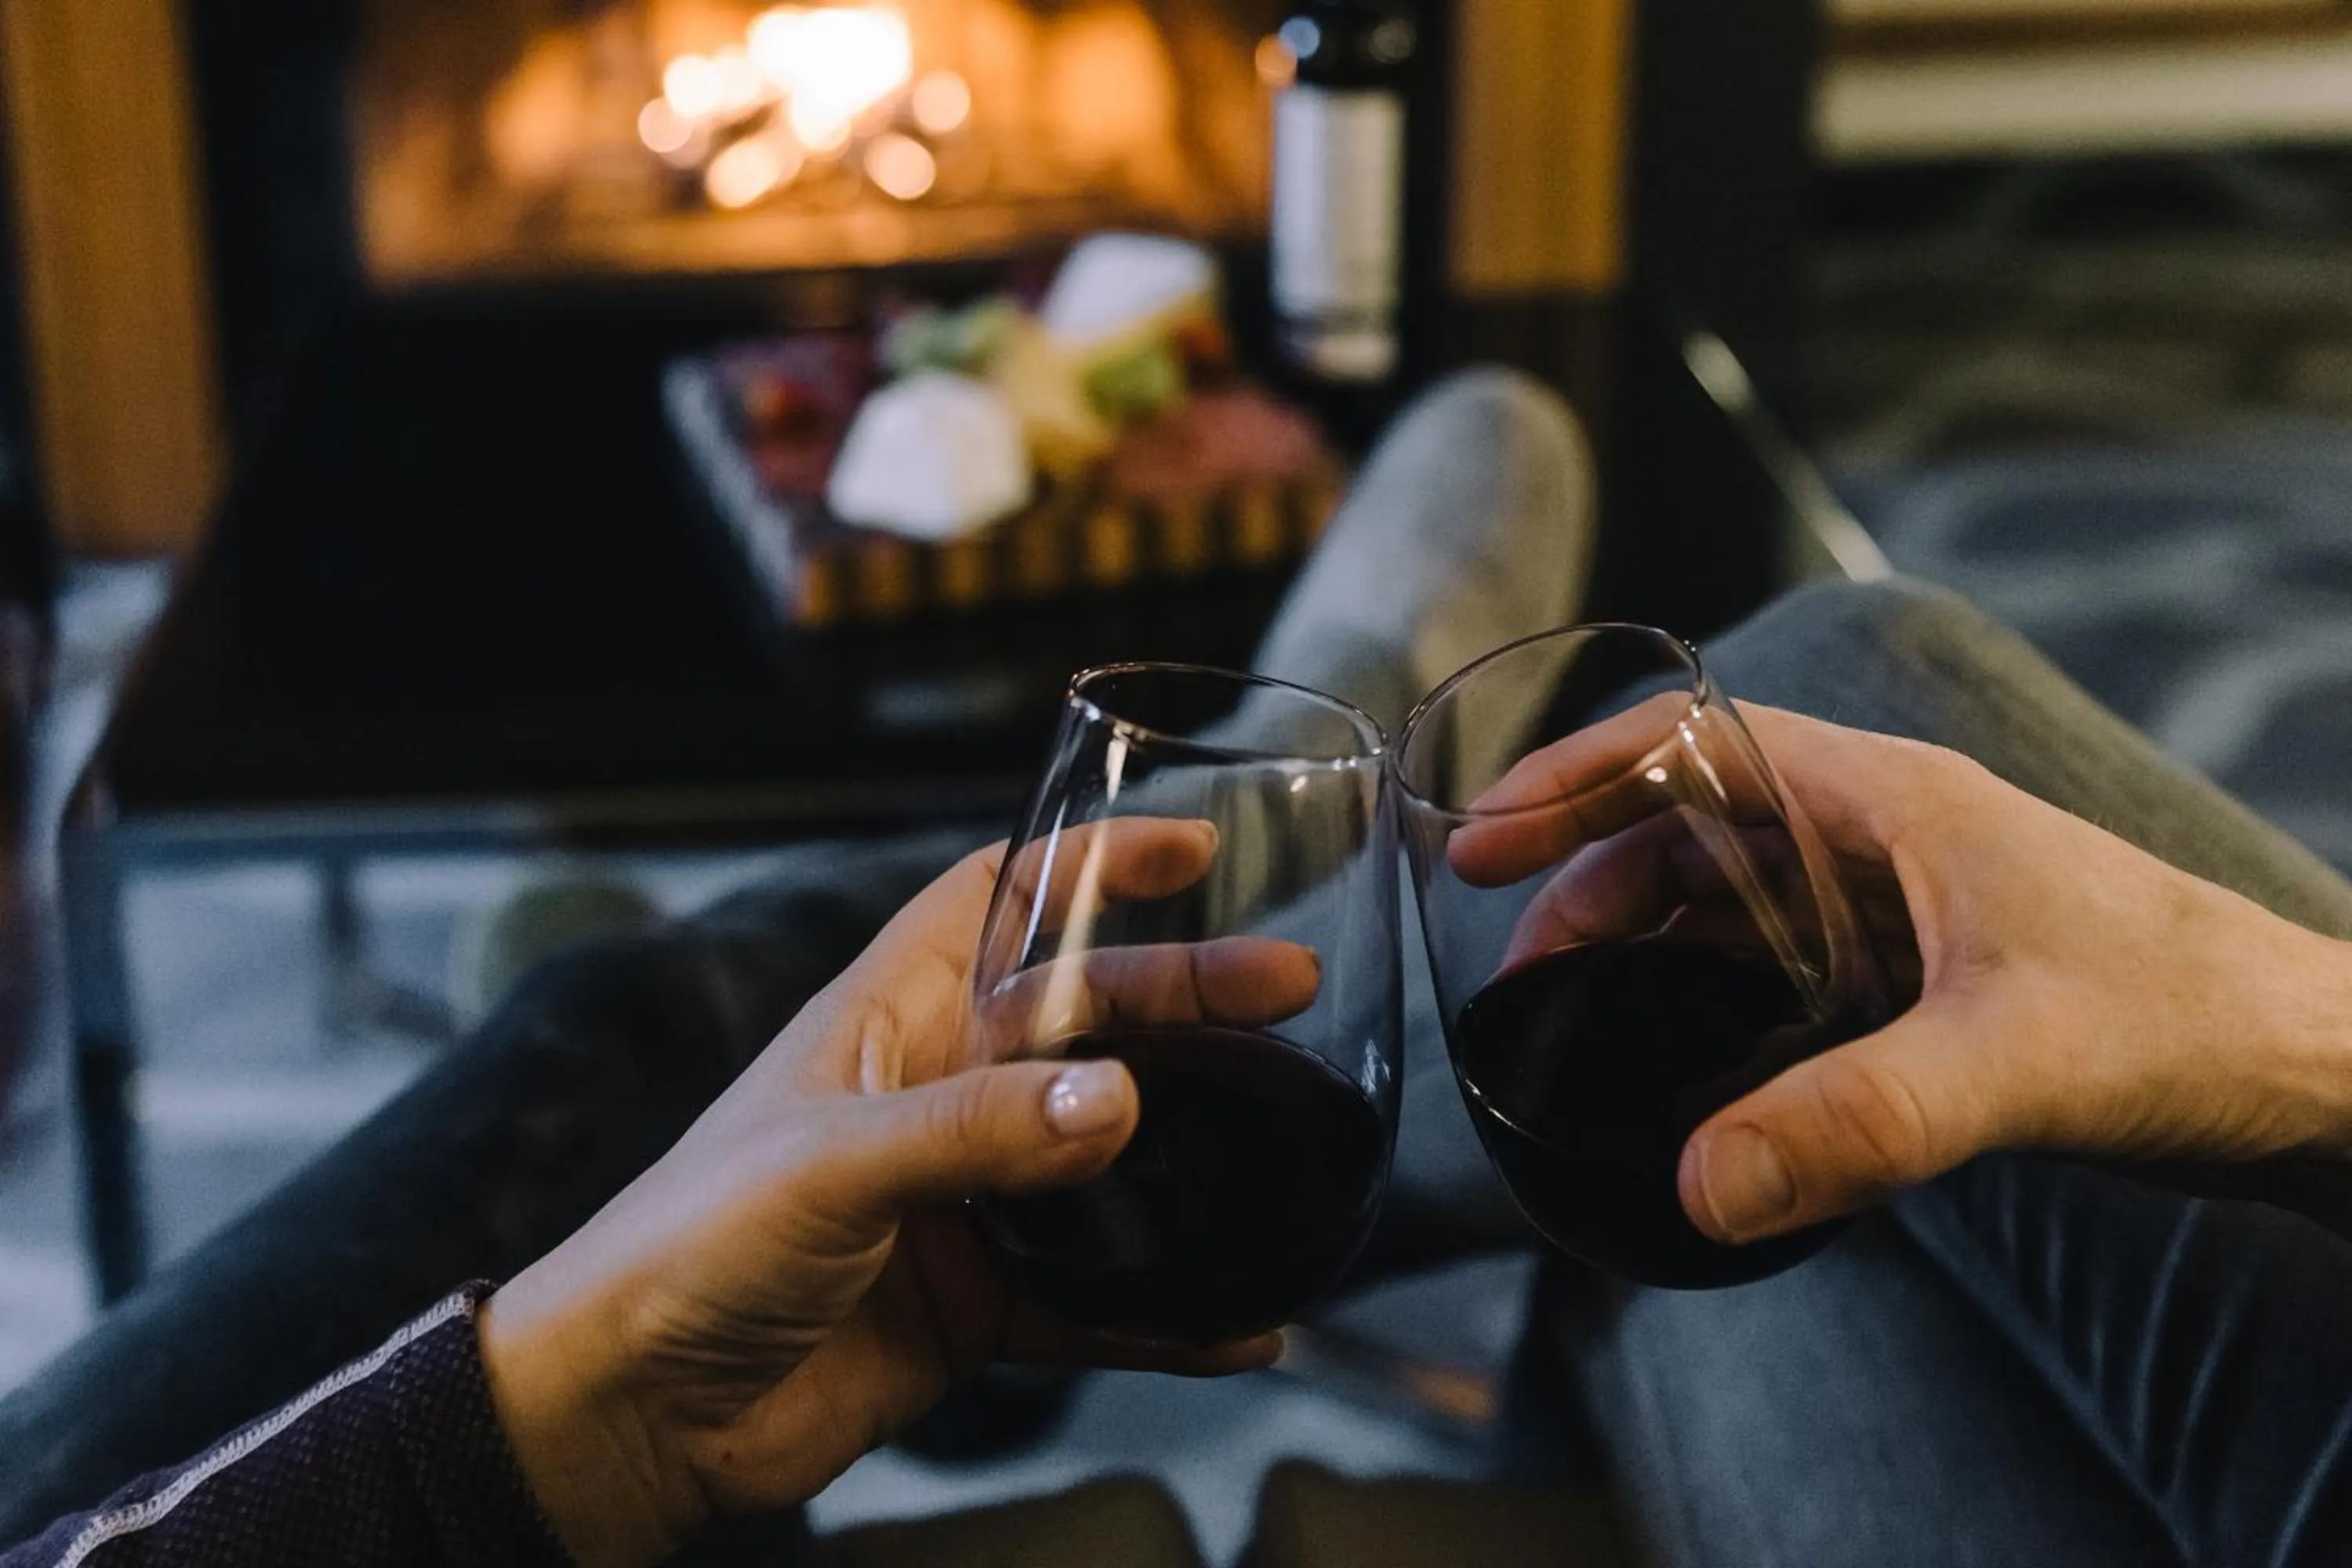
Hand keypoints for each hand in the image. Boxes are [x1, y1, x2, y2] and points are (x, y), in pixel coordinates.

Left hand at [477, 823, 1307, 1567]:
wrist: (629, 1416)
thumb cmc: (683, 1248)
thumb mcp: (827, 1165)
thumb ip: (972, 1132)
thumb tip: (1115, 1101)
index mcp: (887, 1020)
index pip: (997, 901)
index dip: (1086, 862)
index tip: (1189, 846)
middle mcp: (936, 1096)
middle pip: (1086, 1019)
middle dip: (1188, 998)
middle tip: (1289, 986)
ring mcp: (963, 1200)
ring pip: (1107, 1152)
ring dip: (1195, 1146)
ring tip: (1291, 1139)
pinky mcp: (977, 1302)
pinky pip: (1096, 1298)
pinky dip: (1167, 1309)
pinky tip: (1239, 1320)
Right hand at [1456, 704, 2351, 1245]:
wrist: (2314, 1073)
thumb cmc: (2195, 1022)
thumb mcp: (2015, 1063)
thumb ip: (1857, 1122)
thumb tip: (1697, 1184)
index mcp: (1889, 801)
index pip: (1695, 743)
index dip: (1575, 776)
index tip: (1479, 831)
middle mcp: (1882, 841)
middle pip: (1690, 827)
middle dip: (1584, 880)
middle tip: (1512, 967)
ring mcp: (1901, 912)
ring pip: (1730, 903)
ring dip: (1641, 946)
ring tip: (1568, 1016)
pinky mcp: (1922, 982)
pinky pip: (1780, 976)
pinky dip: (1710, 1004)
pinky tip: (1681, 1068)